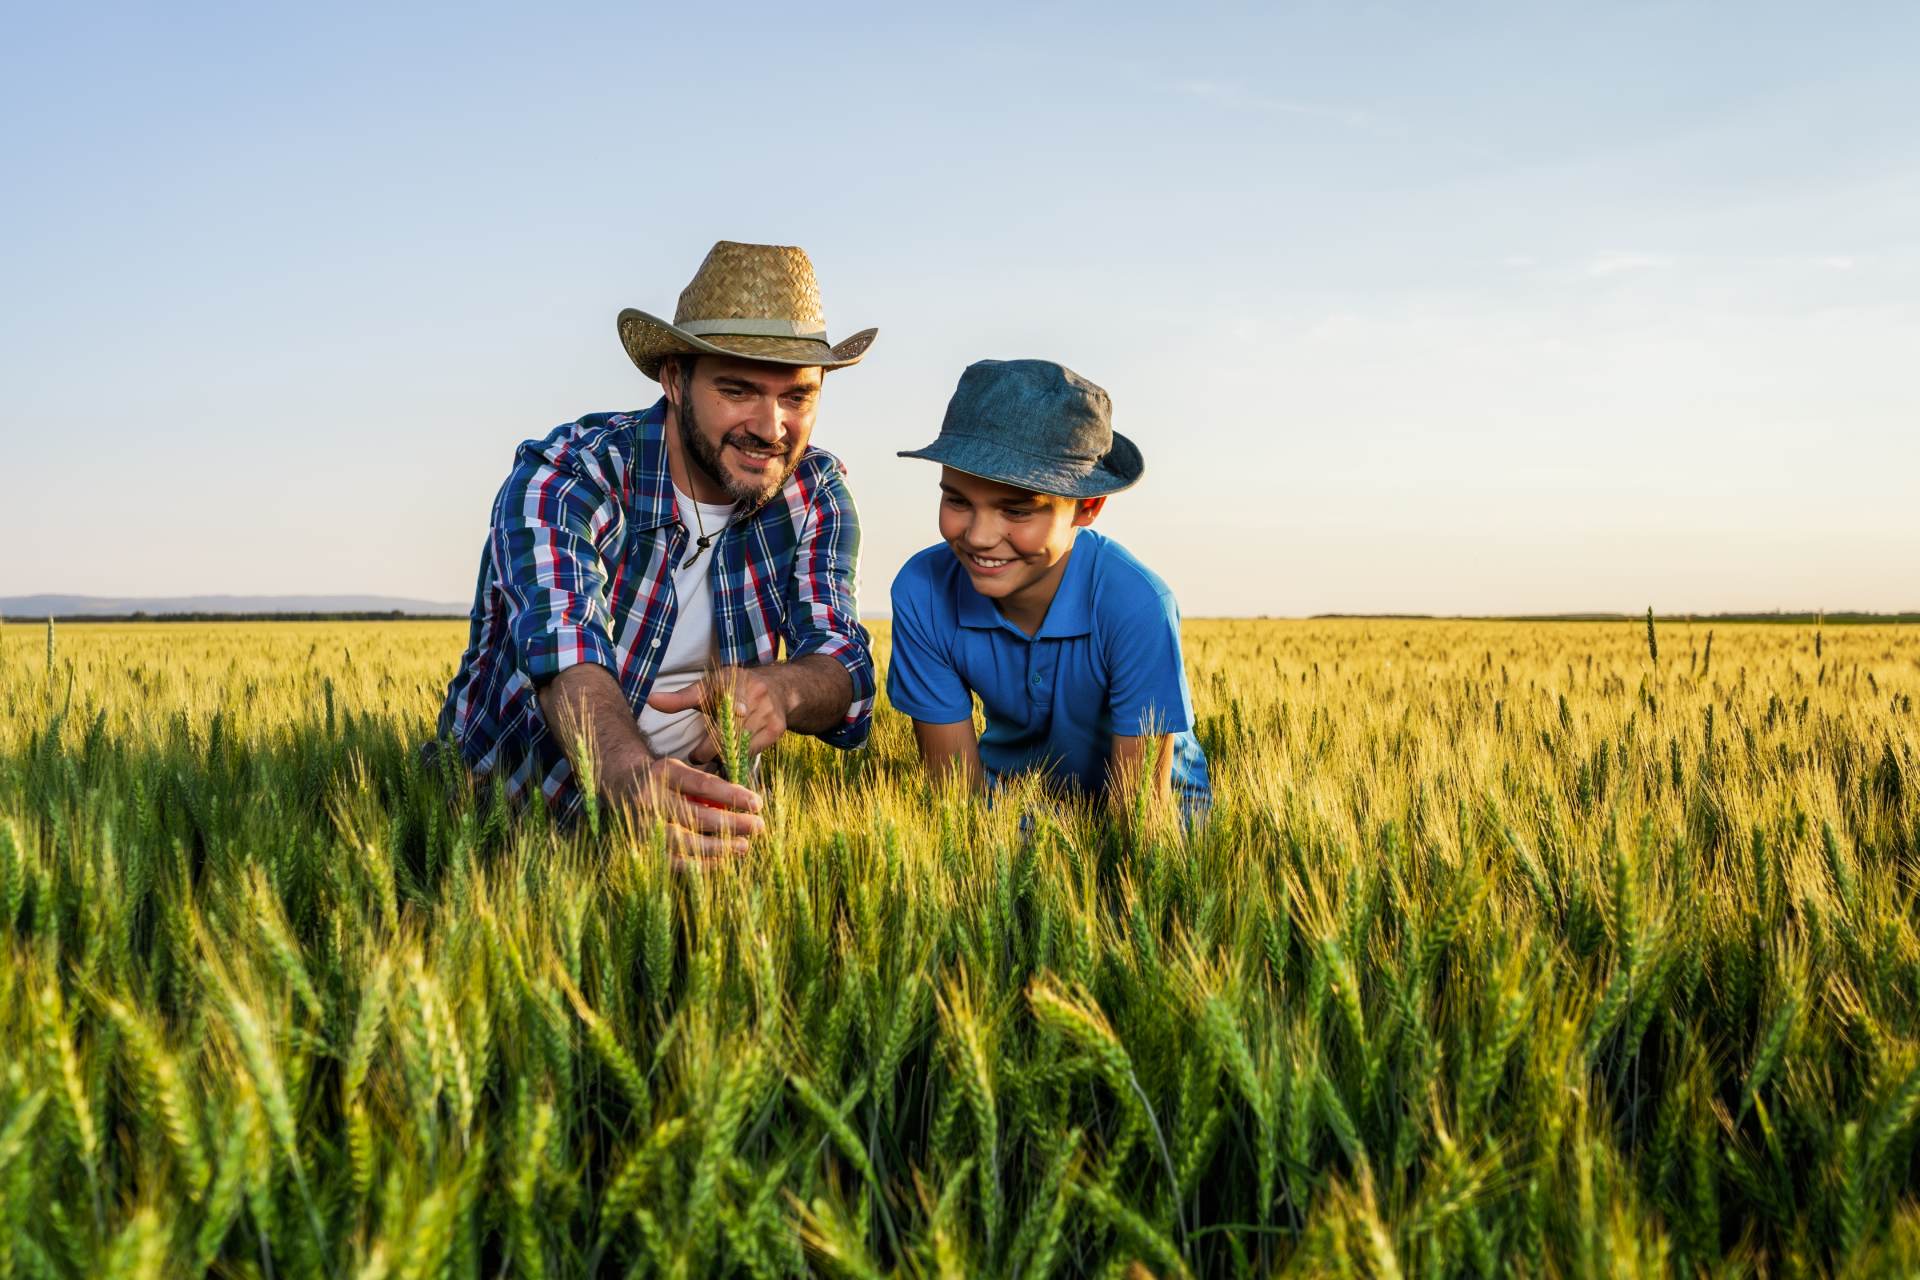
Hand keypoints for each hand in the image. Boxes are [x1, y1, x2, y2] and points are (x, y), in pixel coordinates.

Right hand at [603, 749, 764, 865]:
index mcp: (664, 772)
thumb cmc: (663, 778)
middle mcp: (650, 798)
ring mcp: (642, 825)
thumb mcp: (682, 769)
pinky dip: (700, 864)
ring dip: (718, 847)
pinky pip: (673, 861)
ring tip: (743, 846)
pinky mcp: (642, 846)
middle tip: (758, 827)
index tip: (757, 804)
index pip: (703, 785)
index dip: (731, 795)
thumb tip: (748, 804)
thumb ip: (708, 785)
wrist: (621, 783)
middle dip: (730, 823)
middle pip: (695, 815)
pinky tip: (721, 861)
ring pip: (684, 842)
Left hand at [646, 666, 788, 768]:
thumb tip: (652, 700)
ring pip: (741, 743)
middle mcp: (756, 694)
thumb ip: (680, 698)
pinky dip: (738, 758)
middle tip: (696, 756)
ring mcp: (769, 712)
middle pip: (733, 728)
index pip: (735, 693)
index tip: (739, 711)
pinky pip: (753, 751)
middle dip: (710, 748)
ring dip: (722, 756)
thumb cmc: (733, 689)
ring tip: (709, 760)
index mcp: (736, 680)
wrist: (777, 689)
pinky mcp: (777, 729)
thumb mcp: (708, 687)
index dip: (738, 702)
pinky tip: (728, 760)